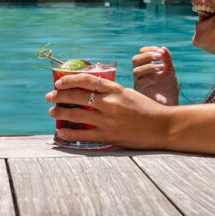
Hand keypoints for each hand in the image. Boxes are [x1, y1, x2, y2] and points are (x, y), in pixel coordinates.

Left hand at [46, 73, 170, 148]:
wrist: (164, 127)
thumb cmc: (147, 110)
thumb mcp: (128, 94)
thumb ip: (110, 93)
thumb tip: (89, 93)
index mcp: (115, 89)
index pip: (87, 80)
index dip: (69, 80)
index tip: (58, 82)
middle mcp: (110, 102)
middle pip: (77, 96)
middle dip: (59, 96)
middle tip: (50, 97)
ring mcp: (109, 120)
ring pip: (76, 114)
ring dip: (60, 112)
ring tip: (52, 112)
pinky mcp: (110, 135)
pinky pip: (84, 134)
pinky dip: (70, 133)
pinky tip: (61, 132)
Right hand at [132, 46, 178, 105]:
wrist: (172, 104)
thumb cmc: (169, 88)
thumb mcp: (170, 70)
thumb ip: (167, 59)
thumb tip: (163, 48)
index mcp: (146, 66)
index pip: (141, 53)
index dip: (150, 50)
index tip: (161, 51)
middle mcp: (140, 74)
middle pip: (135, 60)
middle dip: (147, 56)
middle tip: (159, 57)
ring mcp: (139, 83)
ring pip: (136, 71)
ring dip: (149, 67)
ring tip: (161, 68)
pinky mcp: (140, 93)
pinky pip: (139, 83)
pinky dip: (148, 78)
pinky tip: (158, 78)